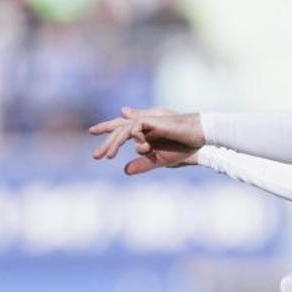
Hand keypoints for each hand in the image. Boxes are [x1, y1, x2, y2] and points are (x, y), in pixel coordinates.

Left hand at [89, 107, 204, 174]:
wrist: (199, 140)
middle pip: (119, 130)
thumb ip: (143, 164)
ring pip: (123, 130)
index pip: (122, 129)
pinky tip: (134, 148)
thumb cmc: (183, 148)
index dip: (108, 129)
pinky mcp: (153, 121)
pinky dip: (131, 137)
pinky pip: (134, 128)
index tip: (92, 132)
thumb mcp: (159, 160)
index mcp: (145, 132)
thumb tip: (124, 170)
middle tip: (96, 157)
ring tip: (108, 156)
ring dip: (114, 143)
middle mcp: (144, 125)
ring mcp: (148, 122)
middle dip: (106, 143)